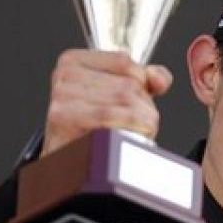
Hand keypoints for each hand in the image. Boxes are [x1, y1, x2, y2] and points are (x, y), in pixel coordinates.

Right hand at [41, 49, 173, 156]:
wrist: (68, 160)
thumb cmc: (91, 127)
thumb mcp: (118, 94)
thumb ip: (144, 79)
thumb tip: (159, 79)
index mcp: (74, 61)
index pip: (124, 61)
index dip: (139, 83)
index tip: (133, 99)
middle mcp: (65, 75)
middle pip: (128, 84)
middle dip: (141, 107)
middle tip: (132, 123)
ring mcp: (62, 97)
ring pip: (126, 100)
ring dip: (140, 121)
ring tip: (128, 132)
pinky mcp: (64, 119)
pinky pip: (111, 116)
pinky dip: (129, 129)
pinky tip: (125, 138)